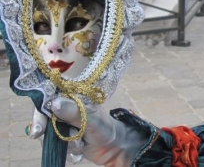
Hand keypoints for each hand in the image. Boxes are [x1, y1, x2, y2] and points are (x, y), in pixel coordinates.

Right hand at [29, 98, 147, 166]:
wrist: (115, 146)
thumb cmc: (105, 127)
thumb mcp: (91, 118)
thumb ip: (74, 111)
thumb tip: (54, 103)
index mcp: (72, 100)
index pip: (49, 102)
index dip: (39, 115)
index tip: (38, 131)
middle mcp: (65, 111)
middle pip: (45, 120)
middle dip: (50, 133)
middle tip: (47, 141)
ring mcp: (64, 126)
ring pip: (51, 136)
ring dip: (65, 144)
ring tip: (81, 145)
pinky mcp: (65, 140)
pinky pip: (57, 147)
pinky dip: (68, 152)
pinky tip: (80, 154)